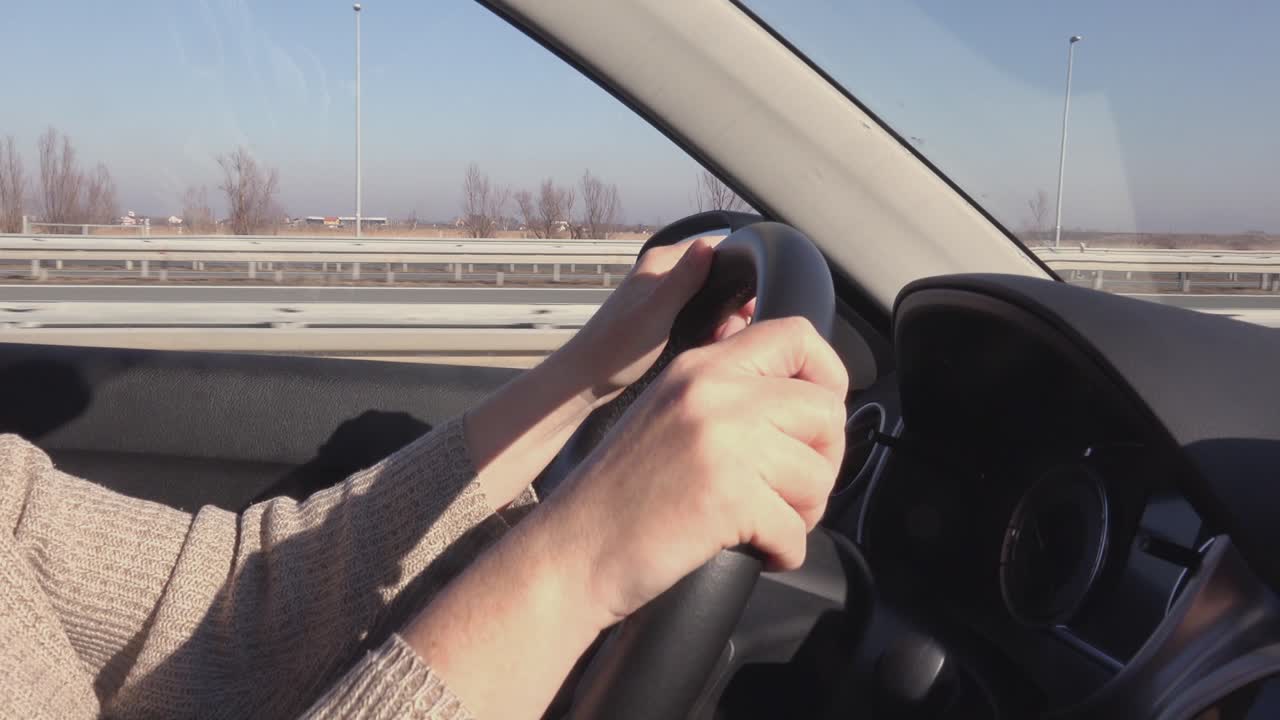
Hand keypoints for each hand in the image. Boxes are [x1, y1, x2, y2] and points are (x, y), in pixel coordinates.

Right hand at [537, 316, 848, 625]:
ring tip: (762, 523)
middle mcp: (713, 392)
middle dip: (822, 461)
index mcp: (701, 366)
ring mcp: (721, 442)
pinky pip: (796, 530)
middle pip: (825, 412)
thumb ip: (728, 394)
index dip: (828, 378)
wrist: (571, 551)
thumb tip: (806, 399)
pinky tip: (753, 551)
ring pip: (818, 476)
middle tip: (790, 491)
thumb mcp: (669, 413)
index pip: (798, 335)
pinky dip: (783, 552)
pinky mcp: (727, 496)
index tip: (816, 420)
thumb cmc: (619, 495)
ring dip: (801, 512)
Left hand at [555, 237, 755, 406]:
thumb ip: (683, 279)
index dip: (738, 268)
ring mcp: (662, 295)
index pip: (715, 246)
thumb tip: (708, 245)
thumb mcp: (656, 312)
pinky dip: (707, 329)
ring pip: (709, 298)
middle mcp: (662, 273)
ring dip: (720, 319)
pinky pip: (698, 315)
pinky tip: (706, 346)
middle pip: (716, 275)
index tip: (747, 299)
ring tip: (717, 340)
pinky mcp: (662, 317)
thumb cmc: (616, 348)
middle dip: (731, 301)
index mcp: (661, 262)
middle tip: (731, 328)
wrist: (587, 378)